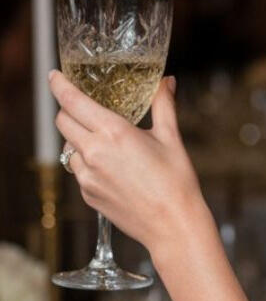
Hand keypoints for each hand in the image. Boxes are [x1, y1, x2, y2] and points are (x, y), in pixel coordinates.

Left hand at [49, 71, 202, 256]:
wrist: (172, 224)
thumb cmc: (176, 180)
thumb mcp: (171, 136)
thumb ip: (163, 104)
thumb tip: (166, 82)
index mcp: (114, 133)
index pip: (73, 102)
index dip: (60, 85)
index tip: (54, 75)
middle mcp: (94, 153)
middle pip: (62, 122)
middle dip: (68, 109)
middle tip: (82, 104)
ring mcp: (87, 177)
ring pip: (68, 147)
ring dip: (77, 137)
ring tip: (102, 137)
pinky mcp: (87, 195)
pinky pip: (77, 170)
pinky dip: (86, 160)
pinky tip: (110, 163)